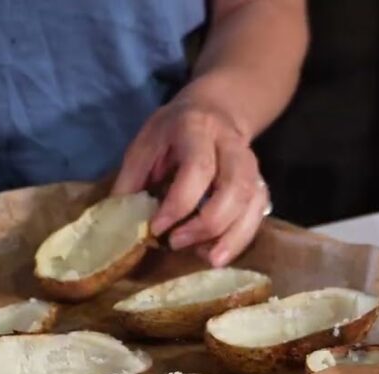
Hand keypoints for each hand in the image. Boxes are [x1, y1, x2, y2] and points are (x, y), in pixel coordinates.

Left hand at [113, 101, 270, 266]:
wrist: (214, 109)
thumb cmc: (171, 132)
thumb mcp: (144, 145)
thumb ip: (131, 181)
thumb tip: (119, 224)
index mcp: (197, 130)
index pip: (198, 168)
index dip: (179, 203)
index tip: (157, 228)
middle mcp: (231, 146)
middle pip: (235, 188)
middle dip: (207, 223)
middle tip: (176, 243)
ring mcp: (251, 164)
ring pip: (253, 202)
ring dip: (231, 236)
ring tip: (206, 259)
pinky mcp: (259, 182)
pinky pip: (259, 212)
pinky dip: (241, 237)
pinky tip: (217, 253)